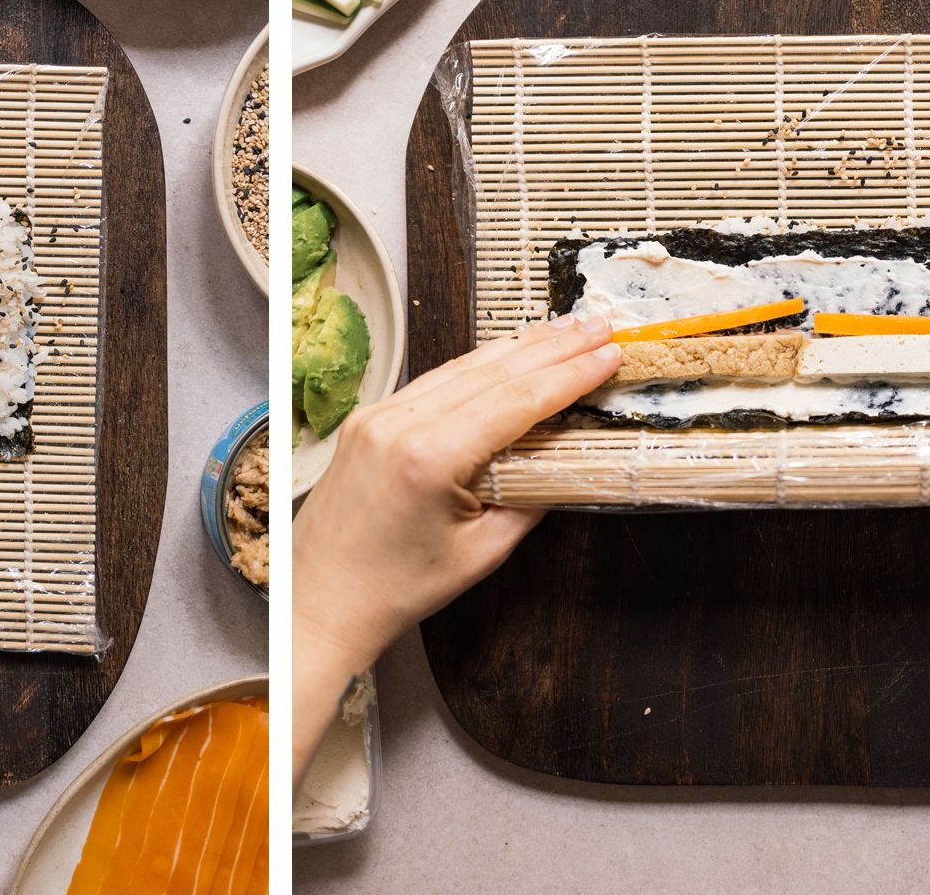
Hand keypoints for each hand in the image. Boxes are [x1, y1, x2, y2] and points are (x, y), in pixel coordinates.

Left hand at [293, 316, 620, 668]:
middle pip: (494, 370)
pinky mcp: (368, 420)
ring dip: (520, 346)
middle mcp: (398, 424)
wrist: (320, 603)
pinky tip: (510, 353)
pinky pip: (435, 380)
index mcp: (428, 457)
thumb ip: (529, 499)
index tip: (609, 354)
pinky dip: (480, 364)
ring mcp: (377, 416)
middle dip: (554, 346)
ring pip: (463, 366)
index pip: (517, 400)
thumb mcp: (483, 552)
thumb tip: (565, 461)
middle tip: (600, 326)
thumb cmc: (397, 589)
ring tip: (567, 329)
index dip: (570, 375)